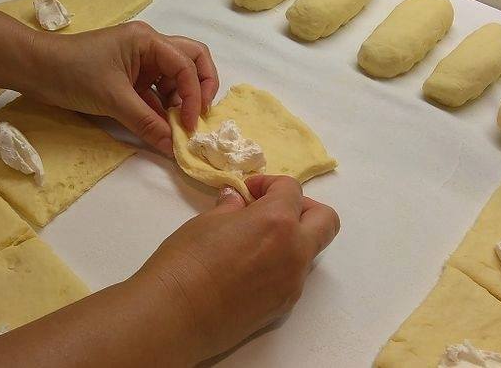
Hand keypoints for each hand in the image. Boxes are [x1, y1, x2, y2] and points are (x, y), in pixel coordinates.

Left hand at [24, 21, 218, 155]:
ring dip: (181, 102)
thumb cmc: (72, 73)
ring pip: (175, 79)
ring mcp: (139, 62)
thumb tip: (173, 149)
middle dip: (201, 88)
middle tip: (198, 116)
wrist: (34, 70)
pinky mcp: (129, 78)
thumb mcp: (113, 99)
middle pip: (191, 61)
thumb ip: (147, 124)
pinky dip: (162, 109)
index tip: (187, 126)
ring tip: (177, 127)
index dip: (194, 96)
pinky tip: (161, 128)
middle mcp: (149, 47)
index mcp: (148, 41)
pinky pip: (156, 92)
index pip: (187, 65)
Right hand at [134, 175, 339, 362]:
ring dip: (292, 238)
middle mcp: (295, 251)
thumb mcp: (206, 222)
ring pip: (310, 250)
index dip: (270, 184)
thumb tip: (237, 201)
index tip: (248, 191)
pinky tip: (247, 269)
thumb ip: (232, 208)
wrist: (176, 316)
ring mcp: (293, 282)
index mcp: (278, 222)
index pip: (292, 190)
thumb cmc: (186, 261)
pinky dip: (280, 263)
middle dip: (303, 207)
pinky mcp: (284, 305)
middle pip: (325, 220)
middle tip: (270, 210)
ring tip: (254, 241)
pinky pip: (294, 275)